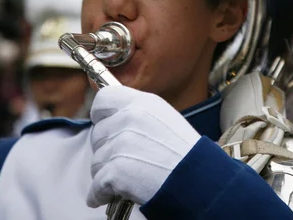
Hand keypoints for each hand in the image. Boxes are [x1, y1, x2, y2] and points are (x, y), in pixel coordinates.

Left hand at [87, 86, 200, 207]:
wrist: (196, 179)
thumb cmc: (182, 151)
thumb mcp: (162, 116)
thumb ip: (136, 112)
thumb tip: (111, 118)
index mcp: (140, 102)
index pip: (103, 99)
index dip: (100, 115)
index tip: (104, 125)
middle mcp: (128, 118)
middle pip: (97, 134)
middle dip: (106, 150)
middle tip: (126, 159)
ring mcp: (120, 144)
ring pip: (96, 161)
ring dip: (106, 173)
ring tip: (129, 176)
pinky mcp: (116, 170)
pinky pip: (96, 185)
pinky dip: (101, 194)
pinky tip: (114, 194)